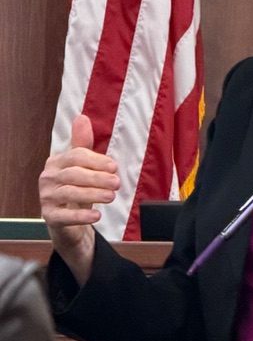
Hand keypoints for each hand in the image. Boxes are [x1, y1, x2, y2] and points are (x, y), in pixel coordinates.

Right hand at [39, 114, 119, 284]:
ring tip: (111, 197)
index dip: (96, 161)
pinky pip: (64, 216)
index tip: (114, 167)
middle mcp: (47, 178)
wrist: (69, 223)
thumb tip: (82, 117)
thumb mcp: (83, 168)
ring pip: (69, 193)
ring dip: (93, 194)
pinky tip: (97, 216)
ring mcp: (46, 198)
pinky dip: (81, 217)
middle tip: (117, 183)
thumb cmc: (78, 191)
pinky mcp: (49, 217)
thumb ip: (83, 145)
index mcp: (56, 162)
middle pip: (73, 174)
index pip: (76, 156)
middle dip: (97, 178)